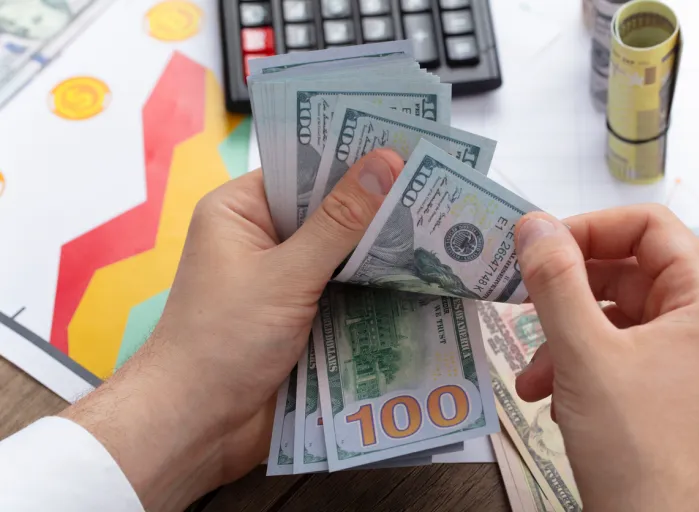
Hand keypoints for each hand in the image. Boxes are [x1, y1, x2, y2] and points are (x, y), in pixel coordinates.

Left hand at [61, 149, 403, 511]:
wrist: (198, 426)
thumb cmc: (223, 340)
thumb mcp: (285, 274)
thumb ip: (339, 223)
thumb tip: (385, 163)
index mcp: (240, 211)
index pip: (302, 168)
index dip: (350, 156)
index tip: (405, 145)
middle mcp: (262, 238)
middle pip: (326, 210)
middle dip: (374, 204)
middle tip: (436, 187)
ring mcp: (283, 279)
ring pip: (339, 252)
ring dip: (379, 247)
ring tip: (440, 227)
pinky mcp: (301, 315)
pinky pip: (342, 288)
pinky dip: (372, 285)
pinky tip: (418, 275)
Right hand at [514, 205, 698, 510]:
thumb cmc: (631, 441)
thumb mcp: (582, 352)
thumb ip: (555, 280)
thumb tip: (533, 224)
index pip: (649, 227)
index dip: (590, 228)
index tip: (540, 249)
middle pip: (628, 273)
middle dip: (567, 294)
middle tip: (521, 302)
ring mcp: (691, 358)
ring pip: (616, 317)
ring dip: (564, 336)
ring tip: (533, 373)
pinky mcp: (671, 389)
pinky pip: (620, 353)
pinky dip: (579, 364)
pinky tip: (547, 393)